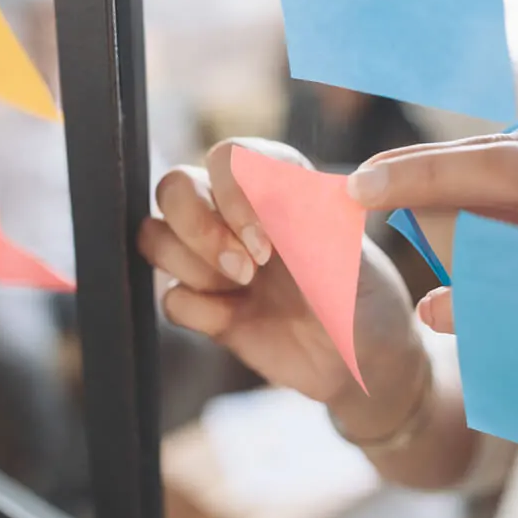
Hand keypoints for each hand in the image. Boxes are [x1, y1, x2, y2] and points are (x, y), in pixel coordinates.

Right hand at [139, 138, 432, 437]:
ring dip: (195, 268)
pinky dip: (198, 310)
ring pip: (155, 236)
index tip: (270, 243)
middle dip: (198, 228)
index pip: (227, 157)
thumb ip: (297, 213)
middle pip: (172, 187)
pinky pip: (168, 296)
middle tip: (247, 270)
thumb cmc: (361, 296)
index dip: (234, 195)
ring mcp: (215, 258)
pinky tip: (234, 320)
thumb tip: (256, 185)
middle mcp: (237, 213)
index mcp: (276, 184)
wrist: (362, 361)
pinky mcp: (204, 304)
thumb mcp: (341, 251)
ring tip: (245, 289)